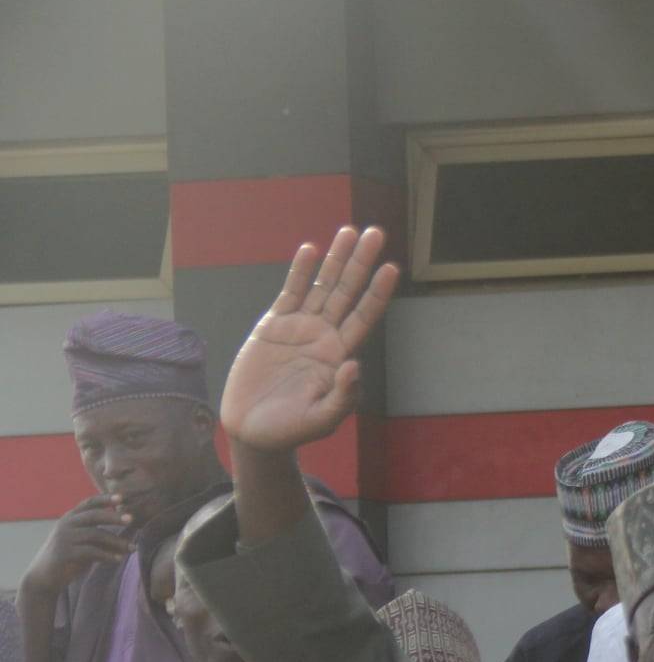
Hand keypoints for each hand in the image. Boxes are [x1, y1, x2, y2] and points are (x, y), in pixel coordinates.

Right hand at [21, 495, 134, 595]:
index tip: (122, 497)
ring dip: (116, 541)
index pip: (89, 503)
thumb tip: (131, 539)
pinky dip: (107, 555)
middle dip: (113, 516)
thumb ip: (101, 536)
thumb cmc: (70, 556)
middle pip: (93, 515)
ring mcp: (64, 538)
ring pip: (95, 534)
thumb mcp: (85, 543)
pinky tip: (118, 559)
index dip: (105, 498)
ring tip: (132, 548)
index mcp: (71, 518)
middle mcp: (66, 524)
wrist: (45, 576)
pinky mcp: (65, 553)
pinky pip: (90, 551)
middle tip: (131, 519)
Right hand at [220, 226, 398, 453]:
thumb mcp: (323, 419)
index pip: (364, 316)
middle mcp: (323, 336)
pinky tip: (310, 249)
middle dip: (360, 263)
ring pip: (321, 286)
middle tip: (376, 233)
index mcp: (339, 355)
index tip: (392, 268)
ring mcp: (298, 328)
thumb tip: (354, 366)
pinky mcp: (272, 326)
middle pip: (346, 292)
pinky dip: (299, 272)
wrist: (254, 430)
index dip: (377, 293)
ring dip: (335, 259)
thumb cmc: (293, 429)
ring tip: (349, 231)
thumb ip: (343, 396)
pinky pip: (290, 293)